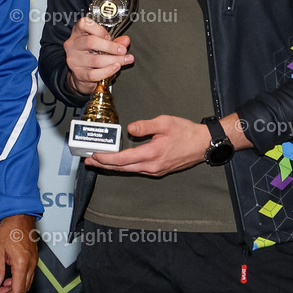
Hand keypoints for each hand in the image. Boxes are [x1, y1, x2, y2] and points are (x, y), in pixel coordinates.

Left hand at [0, 214, 37, 292]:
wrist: (20, 215)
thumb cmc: (10, 229)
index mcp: (22, 264)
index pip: (17, 290)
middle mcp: (31, 264)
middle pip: (22, 289)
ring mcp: (33, 261)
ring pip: (25, 283)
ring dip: (13, 289)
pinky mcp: (33, 258)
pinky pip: (27, 275)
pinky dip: (17, 280)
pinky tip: (7, 280)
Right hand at [63, 17, 131, 95]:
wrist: (80, 74)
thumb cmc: (90, 55)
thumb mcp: (101, 44)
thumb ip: (113, 41)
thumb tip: (126, 40)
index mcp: (77, 33)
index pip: (84, 24)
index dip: (100, 30)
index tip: (110, 37)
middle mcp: (73, 45)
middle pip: (91, 42)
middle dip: (111, 46)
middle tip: (123, 50)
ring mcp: (74, 60)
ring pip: (95, 60)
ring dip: (114, 60)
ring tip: (125, 60)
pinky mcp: (78, 74)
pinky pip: (94, 74)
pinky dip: (108, 71)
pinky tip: (115, 67)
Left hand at [86, 115, 209, 176]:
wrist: (203, 144)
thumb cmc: (186, 132)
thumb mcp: (165, 123)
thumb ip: (145, 126)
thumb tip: (130, 129)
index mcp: (152, 154)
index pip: (123, 159)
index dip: (106, 158)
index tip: (94, 155)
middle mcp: (152, 166)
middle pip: (122, 168)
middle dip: (104, 165)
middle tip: (89, 161)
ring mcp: (155, 170)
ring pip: (129, 170)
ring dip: (113, 166)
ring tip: (99, 161)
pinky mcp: (158, 170)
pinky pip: (136, 169)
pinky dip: (124, 166)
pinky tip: (118, 162)